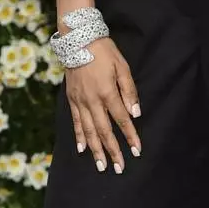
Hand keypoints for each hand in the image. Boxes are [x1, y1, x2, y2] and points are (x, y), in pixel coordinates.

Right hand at [63, 36, 140, 172]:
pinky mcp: (71, 99)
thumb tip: (135, 114)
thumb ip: (130, 92)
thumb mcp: (123, 67)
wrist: (78, 40)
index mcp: (107, 93)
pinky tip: (83, 149)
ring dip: (96, 150)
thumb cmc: (104, 52)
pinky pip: (76, 122)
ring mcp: (80, 101)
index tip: (137, 151)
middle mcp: (92, 101)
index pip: (121, 120)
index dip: (130, 136)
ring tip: (101, 166)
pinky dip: (79, 137)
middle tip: (119, 168)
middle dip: (113, 151)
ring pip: (88, 131)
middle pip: (104, 131)